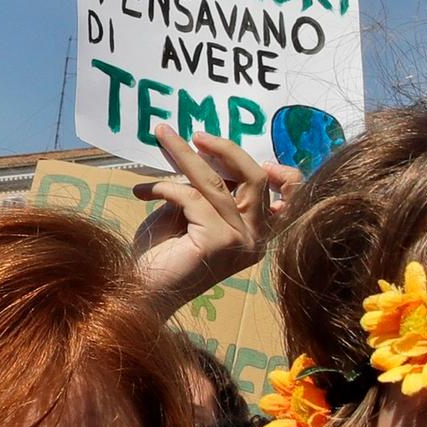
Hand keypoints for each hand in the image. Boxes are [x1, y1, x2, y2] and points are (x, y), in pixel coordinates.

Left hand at [130, 125, 301, 315]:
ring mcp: (240, 242)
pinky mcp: (218, 242)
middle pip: (255, 179)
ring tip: (161, 137)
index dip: (278, 171)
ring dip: (184, 155)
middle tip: (195, 134)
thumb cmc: (161, 255)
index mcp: (255, 233)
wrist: (140, 292)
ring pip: (215, 183)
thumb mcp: (189, 211)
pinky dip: (164, 188)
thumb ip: (206, 188)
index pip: (286, 197)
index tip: (252, 157)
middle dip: (225, 149)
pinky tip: (142, 193)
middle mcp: (255, 240)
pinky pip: (192, 197)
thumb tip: (205, 150)